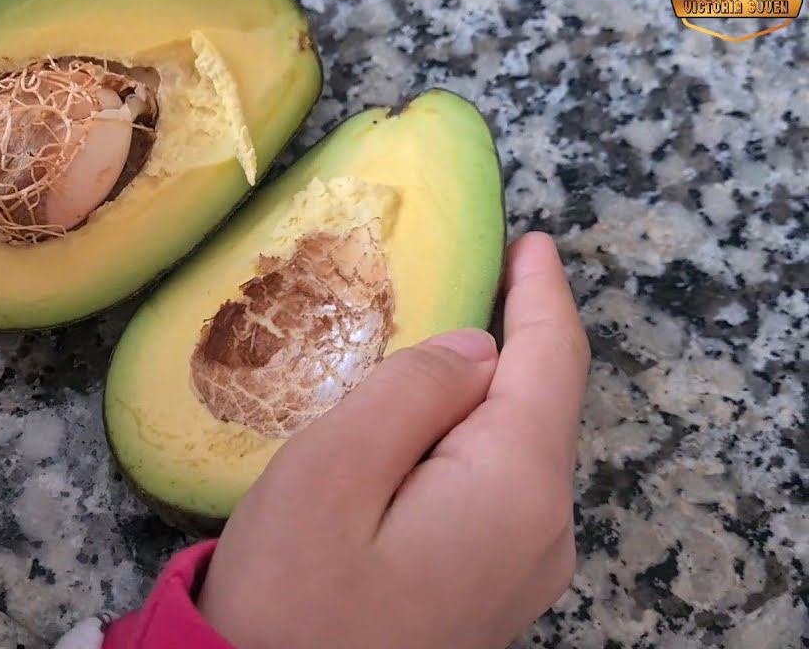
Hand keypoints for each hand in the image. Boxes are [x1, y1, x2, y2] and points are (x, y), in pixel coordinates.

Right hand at [197, 232, 590, 648]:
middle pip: (541, 407)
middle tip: (471, 278)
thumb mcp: (332, 470)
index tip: (534, 244)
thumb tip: (475, 348)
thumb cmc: (289, 597)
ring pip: (519, 449)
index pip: (551, 363)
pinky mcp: (493, 592)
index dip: (543, 295)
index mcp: (515, 488)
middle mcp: (544, 532)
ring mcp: (525, 571)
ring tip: (438, 348)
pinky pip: (501, 492)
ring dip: (486, 394)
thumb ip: (410, 392)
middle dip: (513, 338)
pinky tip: (432, 432)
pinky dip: (474, 442)